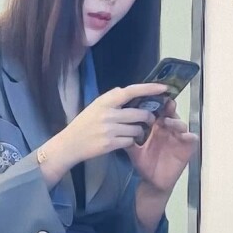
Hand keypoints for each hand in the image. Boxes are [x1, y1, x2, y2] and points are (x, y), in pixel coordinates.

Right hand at [43, 83, 167, 171]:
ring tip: (137, 131)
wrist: (69, 144)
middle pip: (139, 113)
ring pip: (137, 129)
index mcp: (104, 102)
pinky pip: (130, 141)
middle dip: (149, 116)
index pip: (130, 91)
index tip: (163, 88)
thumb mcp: (94, 107)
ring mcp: (109, 130)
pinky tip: (126, 140)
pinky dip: (131, 141)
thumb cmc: (83, 124)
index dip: (148, 89)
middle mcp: (107, 114)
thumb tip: (126, 92)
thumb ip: (111, 100)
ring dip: (140, 131)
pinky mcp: (110, 144)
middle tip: (150, 119)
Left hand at [125, 98, 198, 193]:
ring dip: (176, 122)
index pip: (158, 112)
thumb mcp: (134, 150)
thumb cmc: (144, 164)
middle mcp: (168, 130)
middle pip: (171, 114)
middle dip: (168, 108)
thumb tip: (117, 127)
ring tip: (168, 121)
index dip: (156, 104)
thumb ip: (128, 139)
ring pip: (181, 125)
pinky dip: (190, 136)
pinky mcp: (186, 148)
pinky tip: (185, 135)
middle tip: (164, 103)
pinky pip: (191, 139)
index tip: (150, 97)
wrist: (152, 182)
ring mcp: (178, 138)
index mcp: (156, 128)